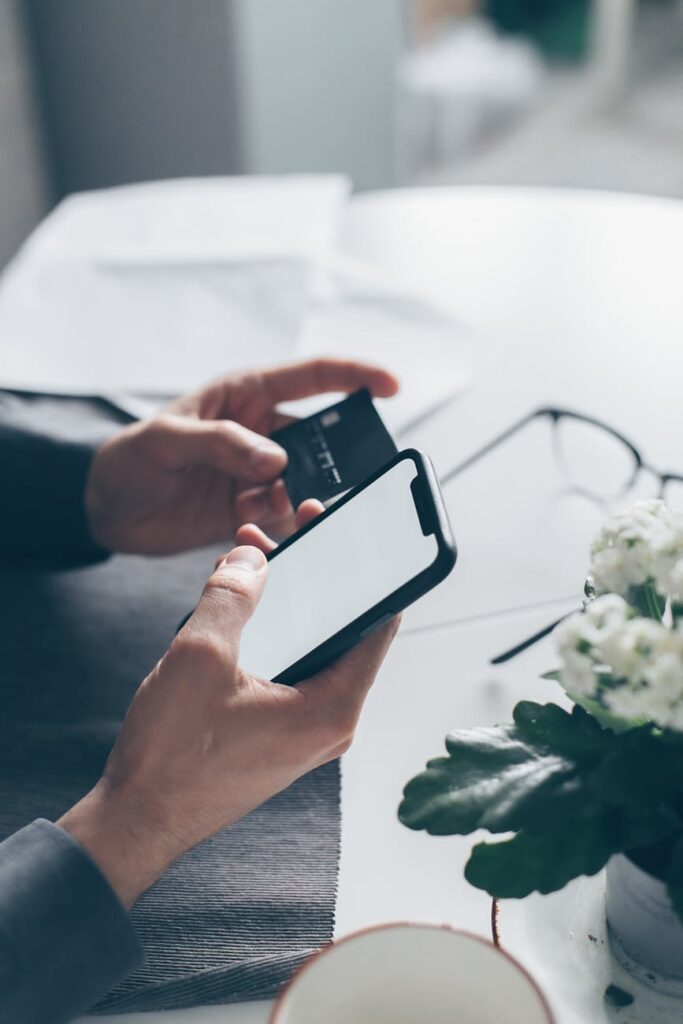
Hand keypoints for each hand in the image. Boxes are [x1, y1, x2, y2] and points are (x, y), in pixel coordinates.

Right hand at [58, 529, 398, 906]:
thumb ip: (231, 597)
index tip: (344, 533)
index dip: (366, 571)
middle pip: (341, 632)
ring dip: (284, 605)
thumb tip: (251, 559)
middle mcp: (327, 724)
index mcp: (330, 709)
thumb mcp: (199, 657)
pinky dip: (270, 636)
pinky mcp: (276, 734)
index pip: (377, 624)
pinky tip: (237, 610)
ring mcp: (301, 731)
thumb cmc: (171, 760)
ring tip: (251, 565)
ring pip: (309, 651)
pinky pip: (286, 671)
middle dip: (312, 578)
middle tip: (285, 536)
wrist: (137, 820)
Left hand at [85, 358, 397, 553]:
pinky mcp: (252, 511)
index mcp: (246, 397)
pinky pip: (285, 517)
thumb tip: (275, 459)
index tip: (390, 385)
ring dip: (294, 499)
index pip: (311, 377)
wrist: (107, 511)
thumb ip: (220, 444)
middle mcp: (262, 433)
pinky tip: (242, 525)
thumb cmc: (130, 459)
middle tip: (317, 483)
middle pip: (320, 439)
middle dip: (329, 460)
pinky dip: (276, 525)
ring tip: (253, 508)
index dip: (354, 375)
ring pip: (306, 484)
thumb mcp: (165, 440)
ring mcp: (260, 474)